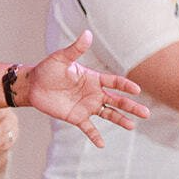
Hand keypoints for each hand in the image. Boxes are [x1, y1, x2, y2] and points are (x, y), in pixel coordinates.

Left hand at [23, 30, 150, 147]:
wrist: (32, 85)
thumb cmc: (47, 69)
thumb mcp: (61, 58)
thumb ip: (76, 49)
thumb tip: (87, 34)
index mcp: (93, 78)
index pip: (114, 82)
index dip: (126, 86)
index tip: (137, 90)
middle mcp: (94, 93)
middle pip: (117, 100)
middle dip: (131, 106)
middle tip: (146, 113)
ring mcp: (86, 106)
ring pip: (108, 114)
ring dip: (120, 120)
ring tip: (132, 126)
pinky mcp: (76, 117)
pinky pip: (88, 128)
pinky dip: (95, 136)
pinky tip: (102, 144)